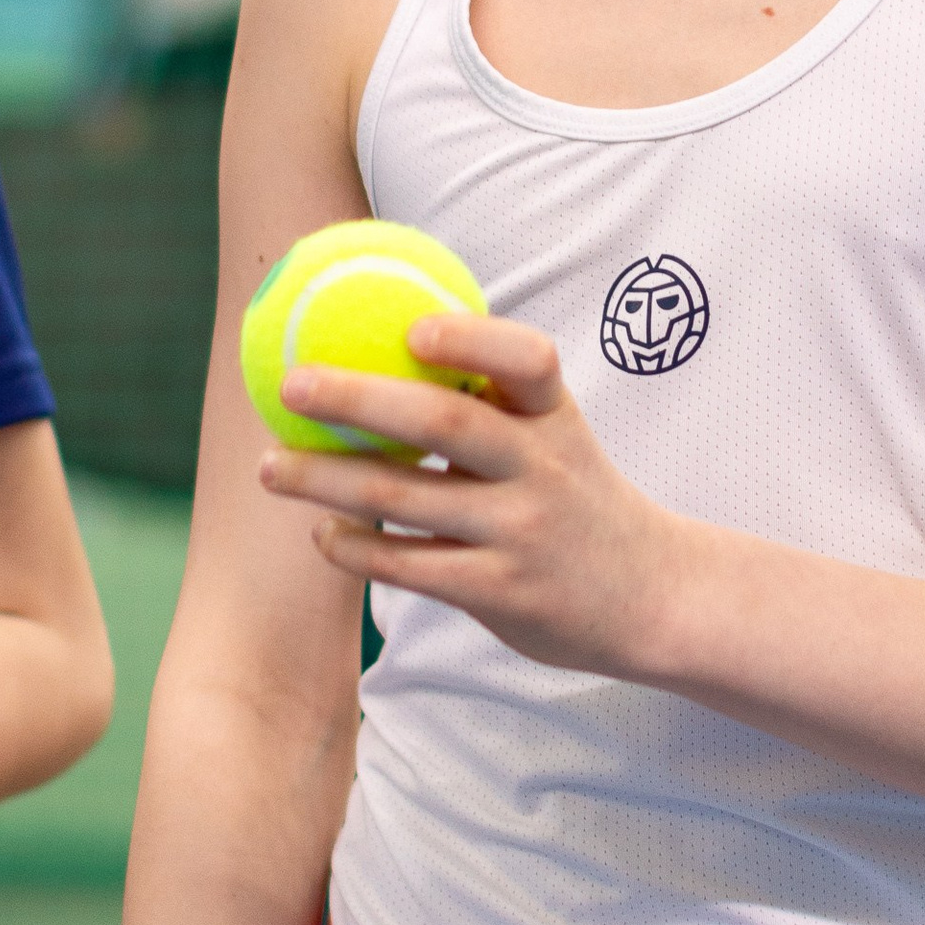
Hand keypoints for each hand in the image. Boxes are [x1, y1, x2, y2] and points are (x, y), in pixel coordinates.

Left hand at [259, 311, 689, 678]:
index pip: (527, 359)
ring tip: (272, 467)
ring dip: (327, 478)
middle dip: (359, 398)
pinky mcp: (500, 591)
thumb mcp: (560, 436)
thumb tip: (395, 333)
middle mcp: (541, 467)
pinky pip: (410, 565)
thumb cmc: (580, 499)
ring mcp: (520, 530)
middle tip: (292, 383)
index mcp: (556, 416)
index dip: (471, 339)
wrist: (652, 596)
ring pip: (406, 497)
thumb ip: (498, 397)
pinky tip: (322, 534)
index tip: (413, 328)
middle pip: (443, 421)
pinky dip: (356, 549)